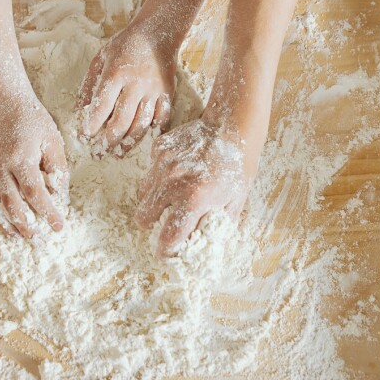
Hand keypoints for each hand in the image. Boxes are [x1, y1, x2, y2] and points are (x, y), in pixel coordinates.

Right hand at [0, 93, 68, 237]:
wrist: (6, 102)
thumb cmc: (34, 121)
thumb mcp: (53, 141)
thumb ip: (57, 170)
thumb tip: (60, 198)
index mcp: (20, 158)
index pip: (35, 193)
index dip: (48, 213)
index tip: (59, 227)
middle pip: (11, 204)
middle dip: (26, 226)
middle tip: (39, 241)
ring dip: (3, 224)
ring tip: (18, 238)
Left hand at [78, 21, 175, 155]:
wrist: (157, 32)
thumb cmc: (125, 45)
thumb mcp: (100, 58)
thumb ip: (89, 84)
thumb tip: (79, 110)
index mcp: (115, 74)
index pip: (101, 106)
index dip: (92, 125)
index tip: (85, 136)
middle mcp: (135, 84)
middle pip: (121, 121)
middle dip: (108, 141)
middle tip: (99, 152)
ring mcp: (153, 90)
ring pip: (141, 124)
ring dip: (129, 142)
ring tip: (119, 153)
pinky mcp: (167, 93)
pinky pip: (163, 118)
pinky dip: (154, 132)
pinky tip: (144, 140)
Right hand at [134, 119, 253, 256]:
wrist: (233, 127)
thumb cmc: (238, 167)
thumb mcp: (235, 202)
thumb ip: (217, 226)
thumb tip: (203, 245)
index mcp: (194, 199)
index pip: (168, 238)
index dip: (165, 250)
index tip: (167, 252)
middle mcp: (173, 182)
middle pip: (143, 217)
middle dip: (152, 224)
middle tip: (165, 221)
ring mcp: (162, 164)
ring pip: (142, 195)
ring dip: (152, 201)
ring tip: (171, 197)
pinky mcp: (158, 149)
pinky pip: (148, 173)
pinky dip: (157, 179)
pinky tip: (176, 174)